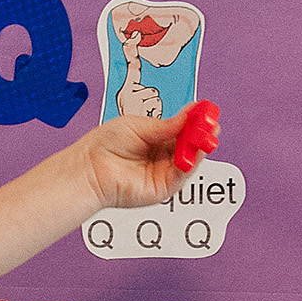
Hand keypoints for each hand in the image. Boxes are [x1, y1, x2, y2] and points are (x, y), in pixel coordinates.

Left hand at [75, 101, 219, 209]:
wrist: (90, 168)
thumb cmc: (104, 146)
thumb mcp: (139, 126)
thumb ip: (166, 125)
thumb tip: (189, 115)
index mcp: (155, 140)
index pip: (182, 130)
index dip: (196, 122)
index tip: (207, 112)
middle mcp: (162, 157)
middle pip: (190, 145)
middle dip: (202, 133)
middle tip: (211, 122)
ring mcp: (163, 173)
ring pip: (190, 159)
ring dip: (200, 146)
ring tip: (205, 132)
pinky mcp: (163, 188)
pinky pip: (183, 174)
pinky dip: (192, 161)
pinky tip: (195, 149)